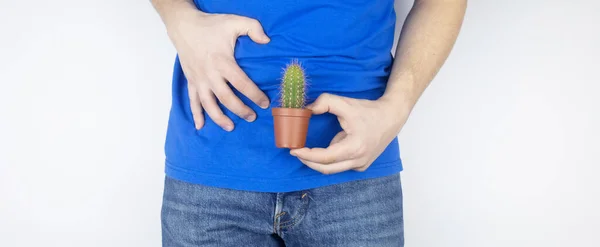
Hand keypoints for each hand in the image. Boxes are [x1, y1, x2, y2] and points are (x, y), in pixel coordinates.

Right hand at [166, 10, 270, 130]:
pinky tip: (200, 126)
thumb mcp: (234, 22)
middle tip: (252, 117)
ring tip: (231, 127)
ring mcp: (199, 80)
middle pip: (226, 98)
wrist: (184, 26)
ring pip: (208, 104)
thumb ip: (254, 28)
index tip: (265, 103)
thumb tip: (267, 42)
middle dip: (240, 110)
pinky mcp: (191, 81)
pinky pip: (192, 101)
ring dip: (219, 118)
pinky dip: (196, 114)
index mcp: (223, 62)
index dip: (254, 95)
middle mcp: (210, 74)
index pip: (241, 83)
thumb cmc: (211, 25)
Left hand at [290, 93, 408, 174]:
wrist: (391, 117)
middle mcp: (358, 160)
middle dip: (308, 161)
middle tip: (296, 152)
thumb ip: (325, 102)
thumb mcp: (346, 103)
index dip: (307, 155)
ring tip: (306, 152)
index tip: (294, 149)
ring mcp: (361, 165)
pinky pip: (341, 167)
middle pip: (326, 168)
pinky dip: (330, 162)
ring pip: (333, 170)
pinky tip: (324, 152)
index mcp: (354, 147)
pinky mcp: (362, 165)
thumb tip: (307, 109)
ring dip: (318, 162)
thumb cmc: (369, 111)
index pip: (325, 157)